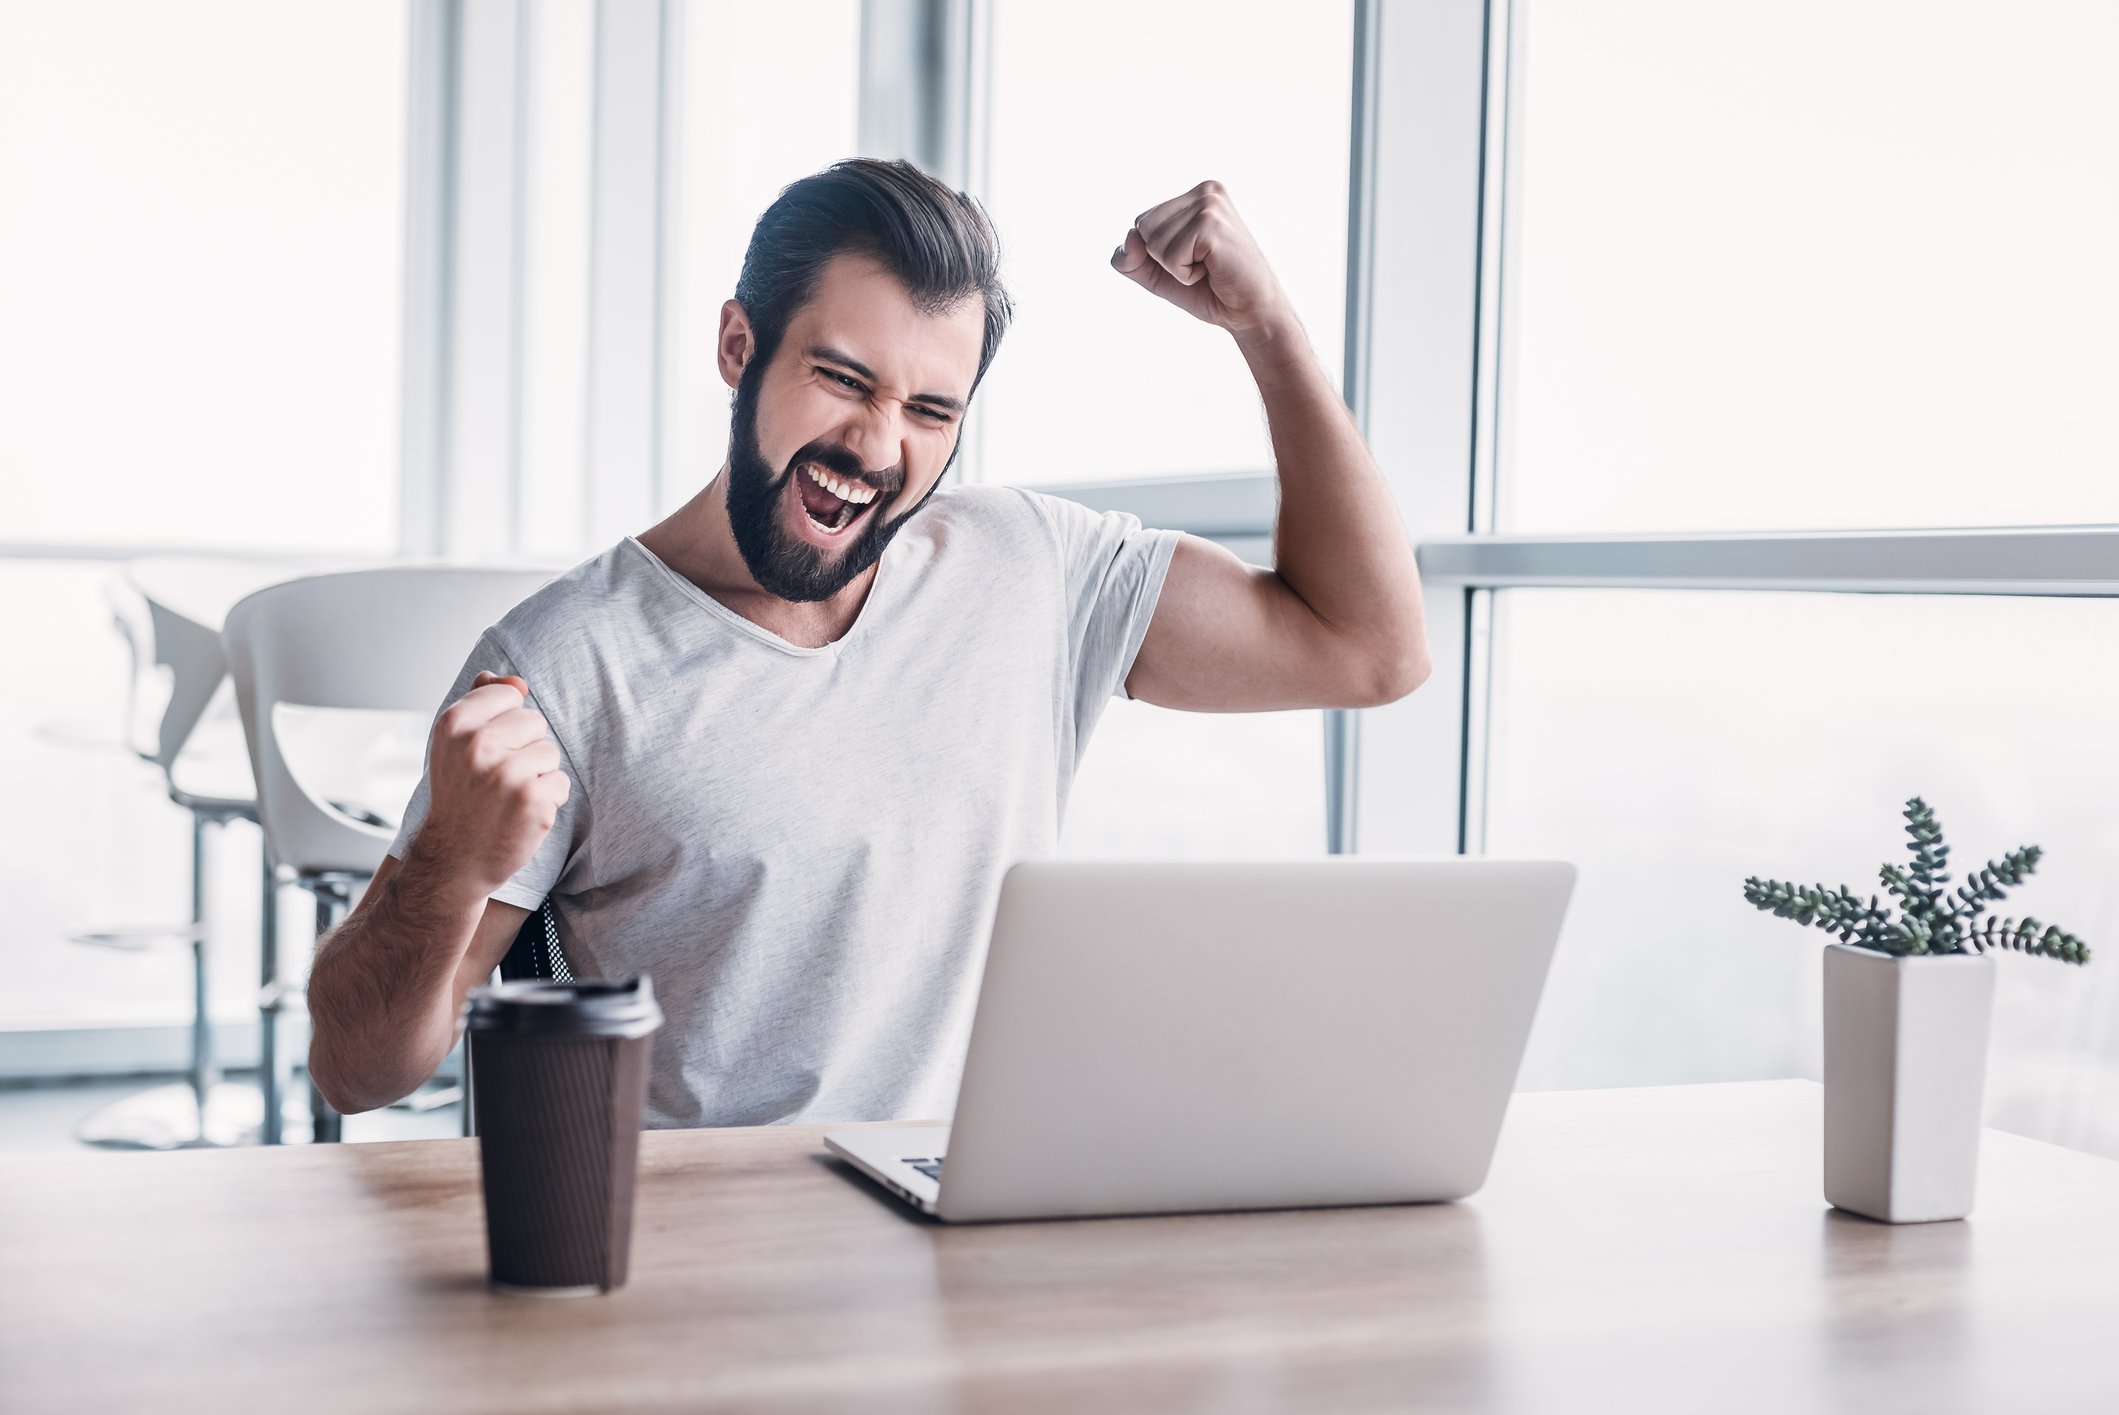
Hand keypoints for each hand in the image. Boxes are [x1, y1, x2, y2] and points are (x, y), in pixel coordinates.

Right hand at [409, 671, 570, 897]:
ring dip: (537, 777)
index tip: (483, 753)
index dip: (504, 725)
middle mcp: (477, 744)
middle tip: (495, 780)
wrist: (453, 859)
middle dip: (524, 749)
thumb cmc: (459, 796)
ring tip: (506, 798)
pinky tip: (519, 815)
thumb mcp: (454, 744)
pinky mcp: (532, 799)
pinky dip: (547, 801)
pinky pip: (561, 783)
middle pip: (535, 722)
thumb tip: (515, 680)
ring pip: (550, 753)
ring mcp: (506, 773)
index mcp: (454, 723)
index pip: (510, 695)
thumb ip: (481, 702)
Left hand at [1110, 180, 1296, 338]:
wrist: (1250, 312)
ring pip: (1153, 242)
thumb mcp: (1158, 274)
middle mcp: (1205, 191)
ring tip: (1208, 267)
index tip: (1195, 259)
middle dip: (1163, 258)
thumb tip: (1129, 238)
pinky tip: (1212, 269)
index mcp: (1196, 195)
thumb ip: (1131, 258)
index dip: (1158, 254)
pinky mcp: (1211, 225)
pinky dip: (1184, 274)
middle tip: (1202, 265)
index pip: (1142, 222)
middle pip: (1143, 227)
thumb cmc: (1209, 291)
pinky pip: (1169, 256)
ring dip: (1176, 267)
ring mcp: (1210, 204)